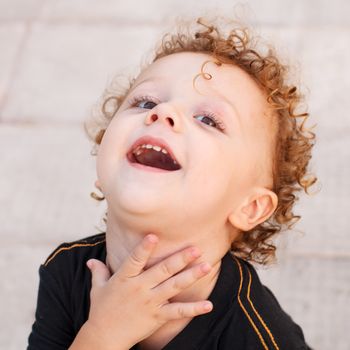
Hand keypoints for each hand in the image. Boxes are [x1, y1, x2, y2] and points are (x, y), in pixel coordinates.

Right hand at [84, 234, 212, 348]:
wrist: (104, 338)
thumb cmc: (101, 310)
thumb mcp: (97, 289)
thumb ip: (98, 272)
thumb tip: (90, 260)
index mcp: (124, 278)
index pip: (135, 259)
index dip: (144, 248)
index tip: (154, 235)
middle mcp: (140, 288)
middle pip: (162, 270)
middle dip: (180, 259)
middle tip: (195, 249)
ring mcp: (150, 302)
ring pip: (174, 286)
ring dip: (191, 276)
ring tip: (206, 266)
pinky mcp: (157, 316)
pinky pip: (177, 312)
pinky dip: (194, 309)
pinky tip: (208, 305)